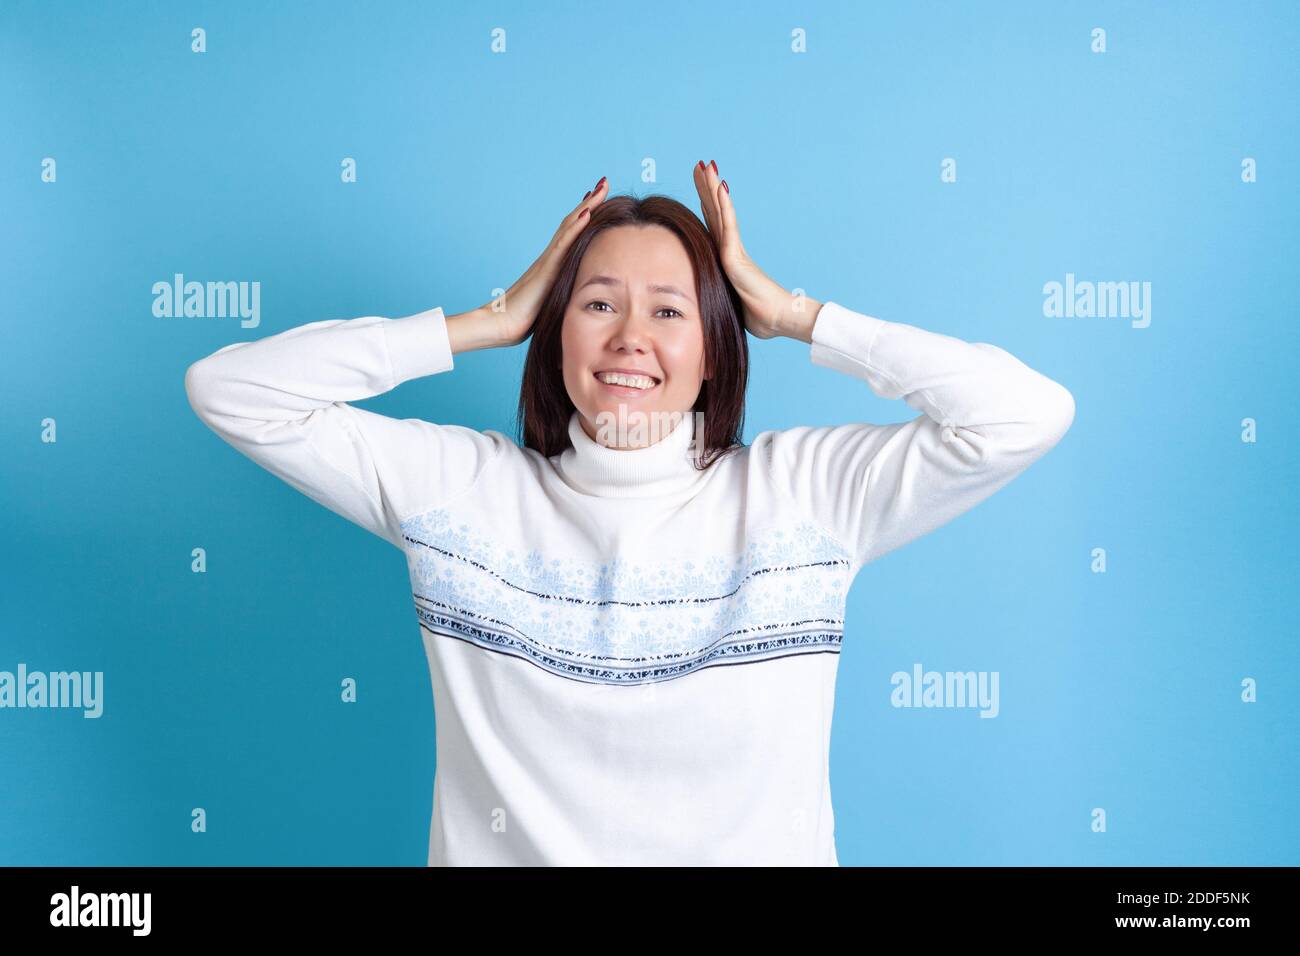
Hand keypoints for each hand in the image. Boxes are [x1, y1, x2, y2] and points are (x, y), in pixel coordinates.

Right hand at [486, 175, 608, 347]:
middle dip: (589, 202)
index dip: (585, 215)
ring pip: (569, 226)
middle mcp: (550, 256)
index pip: (572, 234)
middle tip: (603, 182)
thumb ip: (561, 296)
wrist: (501, 325)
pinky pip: (564, 243)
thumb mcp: (551, 303)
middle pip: (572, 223)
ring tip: (601, 187)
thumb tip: (578, 302)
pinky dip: (576, 227)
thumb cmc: (523, 320)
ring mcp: (547, 260)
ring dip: (587, 205)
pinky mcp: (546, 269)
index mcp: (552, 264)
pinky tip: (588, 212)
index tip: (597, 199)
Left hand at [692, 159, 814, 340]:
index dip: (708, 204)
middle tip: (700, 165)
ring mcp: (734, 250)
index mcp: (728, 258)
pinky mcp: (736, 256)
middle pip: (715, 211)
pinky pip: (728, 226)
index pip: (714, 225)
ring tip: (706, 165)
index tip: (702, 186)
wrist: (780, 319)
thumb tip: (715, 301)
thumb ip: (725, 294)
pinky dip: (724, 205)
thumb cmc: (761, 315)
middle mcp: (731, 249)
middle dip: (706, 188)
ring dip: (712, 188)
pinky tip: (720, 186)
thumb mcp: (733, 301)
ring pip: (721, 212)